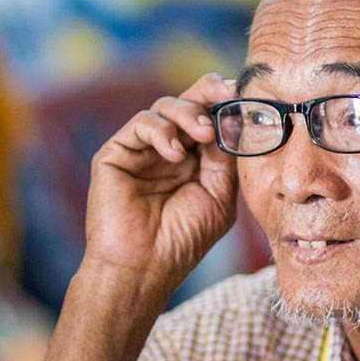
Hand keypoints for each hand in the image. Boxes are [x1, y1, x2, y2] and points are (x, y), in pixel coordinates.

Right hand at [83, 73, 237, 296]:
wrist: (144, 268)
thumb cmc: (182, 240)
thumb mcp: (218, 197)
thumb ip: (225, 159)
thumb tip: (232, 120)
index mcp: (194, 159)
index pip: (209, 117)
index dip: (225, 101)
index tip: (244, 95)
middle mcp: (167, 149)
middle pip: (187, 102)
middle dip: (209, 92)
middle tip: (227, 94)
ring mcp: (141, 151)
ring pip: (164, 107)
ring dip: (188, 114)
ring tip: (204, 134)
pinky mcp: (116, 154)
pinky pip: (140, 124)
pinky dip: (161, 131)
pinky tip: (174, 154)